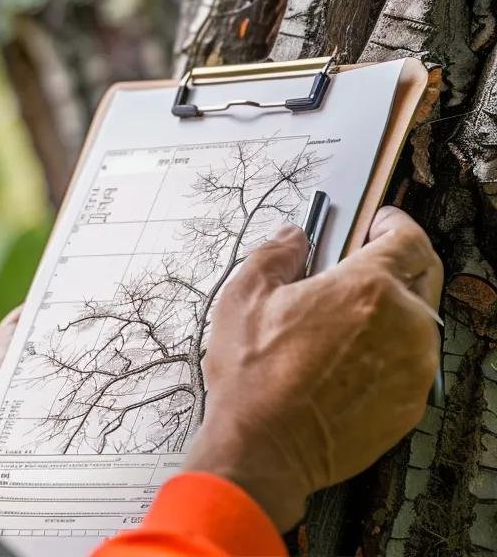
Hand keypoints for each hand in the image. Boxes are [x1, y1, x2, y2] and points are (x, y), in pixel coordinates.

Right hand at [185, 206, 442, 530]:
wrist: (265, 448)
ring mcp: (413, 370)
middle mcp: (403, 326)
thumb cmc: (254, 377)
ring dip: (393, 308)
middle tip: (366, 261)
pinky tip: (348, 356)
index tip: (380, 223)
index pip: (408, 239)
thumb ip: (276, 253)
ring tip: (346, 316)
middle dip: (400, 261)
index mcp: (366, 289)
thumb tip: (292, 238)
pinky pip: (411, 362)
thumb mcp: (245, 294)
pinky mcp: (410, 405)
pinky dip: (389, 350)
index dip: (394, 223)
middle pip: (424, 276)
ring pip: (418, 322)